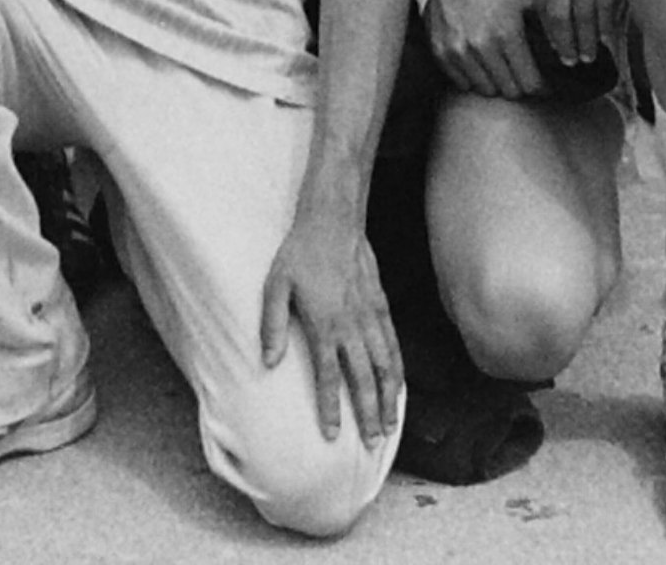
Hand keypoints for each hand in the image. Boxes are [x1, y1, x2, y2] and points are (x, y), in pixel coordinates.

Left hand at [258, 203, 402, 444]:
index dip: (330, 409)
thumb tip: (267, 362)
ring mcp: (370, 316)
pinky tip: (398, 386)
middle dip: (367, 414)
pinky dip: (398, 370)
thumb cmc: (299, 253)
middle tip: (371, 444)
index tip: (333, 436)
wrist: (333, 220)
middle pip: (363, 380)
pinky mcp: (381, 305)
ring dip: (388, 399)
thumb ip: (272, 325)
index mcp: (324, 325)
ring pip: (385, 366)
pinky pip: (394, 344)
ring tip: (390, 426)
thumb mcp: (275, 285)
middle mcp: (352, 326)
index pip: (329, 377)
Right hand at [424, 0, 546, 100]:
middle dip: (521, 84)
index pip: (530, 83)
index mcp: (507, 33)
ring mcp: (458, 51)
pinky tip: (481, 61)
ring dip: (497, 82)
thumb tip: (565, 50)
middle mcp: (481, 46)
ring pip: (487, 90)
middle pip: (510, 91)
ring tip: (502, 65)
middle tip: (524, 72)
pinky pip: (463, 83)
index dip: (541, 87)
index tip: (544, 83)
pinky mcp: (440, 52)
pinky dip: (474, 78)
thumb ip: (547, 23)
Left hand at [525, 0, 645, 74]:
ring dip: (586, 40)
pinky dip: (605, 25)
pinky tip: (608, 37)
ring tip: (589, 56)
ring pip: (582, 14)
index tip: (555, 48)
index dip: (546, 31)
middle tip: (571, 62)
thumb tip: (559, 3)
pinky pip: (606, 3)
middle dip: (563, 43)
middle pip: (557, 14)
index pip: (539, 3)